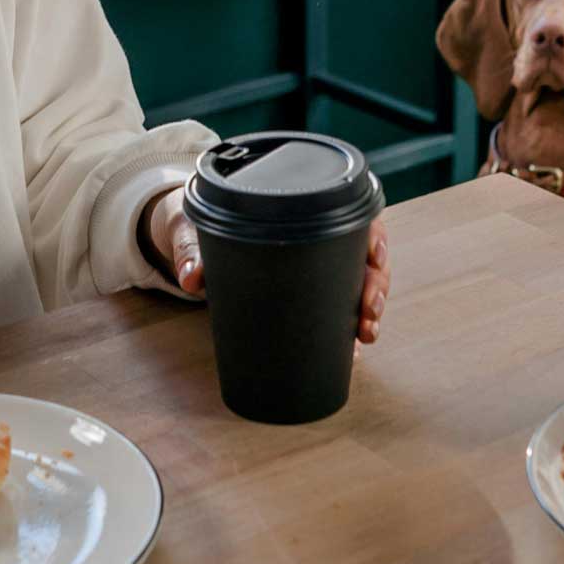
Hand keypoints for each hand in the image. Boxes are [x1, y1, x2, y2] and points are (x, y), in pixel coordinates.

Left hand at [145, 190, 391, 346]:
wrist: (188, 240)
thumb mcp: (195, 230)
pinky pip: (335, 310)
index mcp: (302, 212)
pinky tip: (353, 351)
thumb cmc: (200, 224)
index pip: (354, 218)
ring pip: (358, 286)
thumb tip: (192, 278)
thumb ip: (193, 250)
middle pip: (364, 259)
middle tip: (368, 312)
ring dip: (369, 312)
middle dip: (375, 287)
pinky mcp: (303, 294)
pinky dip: (347, 332)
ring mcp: (315, 268)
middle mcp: (317, 239)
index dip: (374, 238)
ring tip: (365, 336)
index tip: (375, 258)